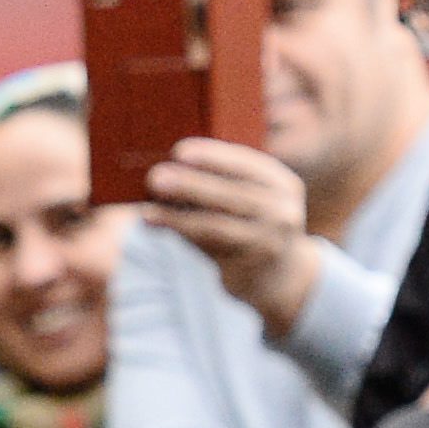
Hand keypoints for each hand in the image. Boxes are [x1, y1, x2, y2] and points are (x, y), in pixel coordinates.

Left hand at [146, 138, 322, 338]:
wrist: (279, 275)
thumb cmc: (251, 223)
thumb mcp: (249, 196)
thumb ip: (218, 181)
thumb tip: (168, 169)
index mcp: (281, 183)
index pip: (246, 165)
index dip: (213, 157)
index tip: (180, 152)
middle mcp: (281, 211)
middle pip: (231, 195)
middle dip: (191, 185)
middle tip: (155, 178)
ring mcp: (268, 242)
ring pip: (217, 225)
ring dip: (177, 217)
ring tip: (146, 210)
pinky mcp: (249, 266)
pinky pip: (209, 249)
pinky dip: (179, 234)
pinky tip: (154, 224)